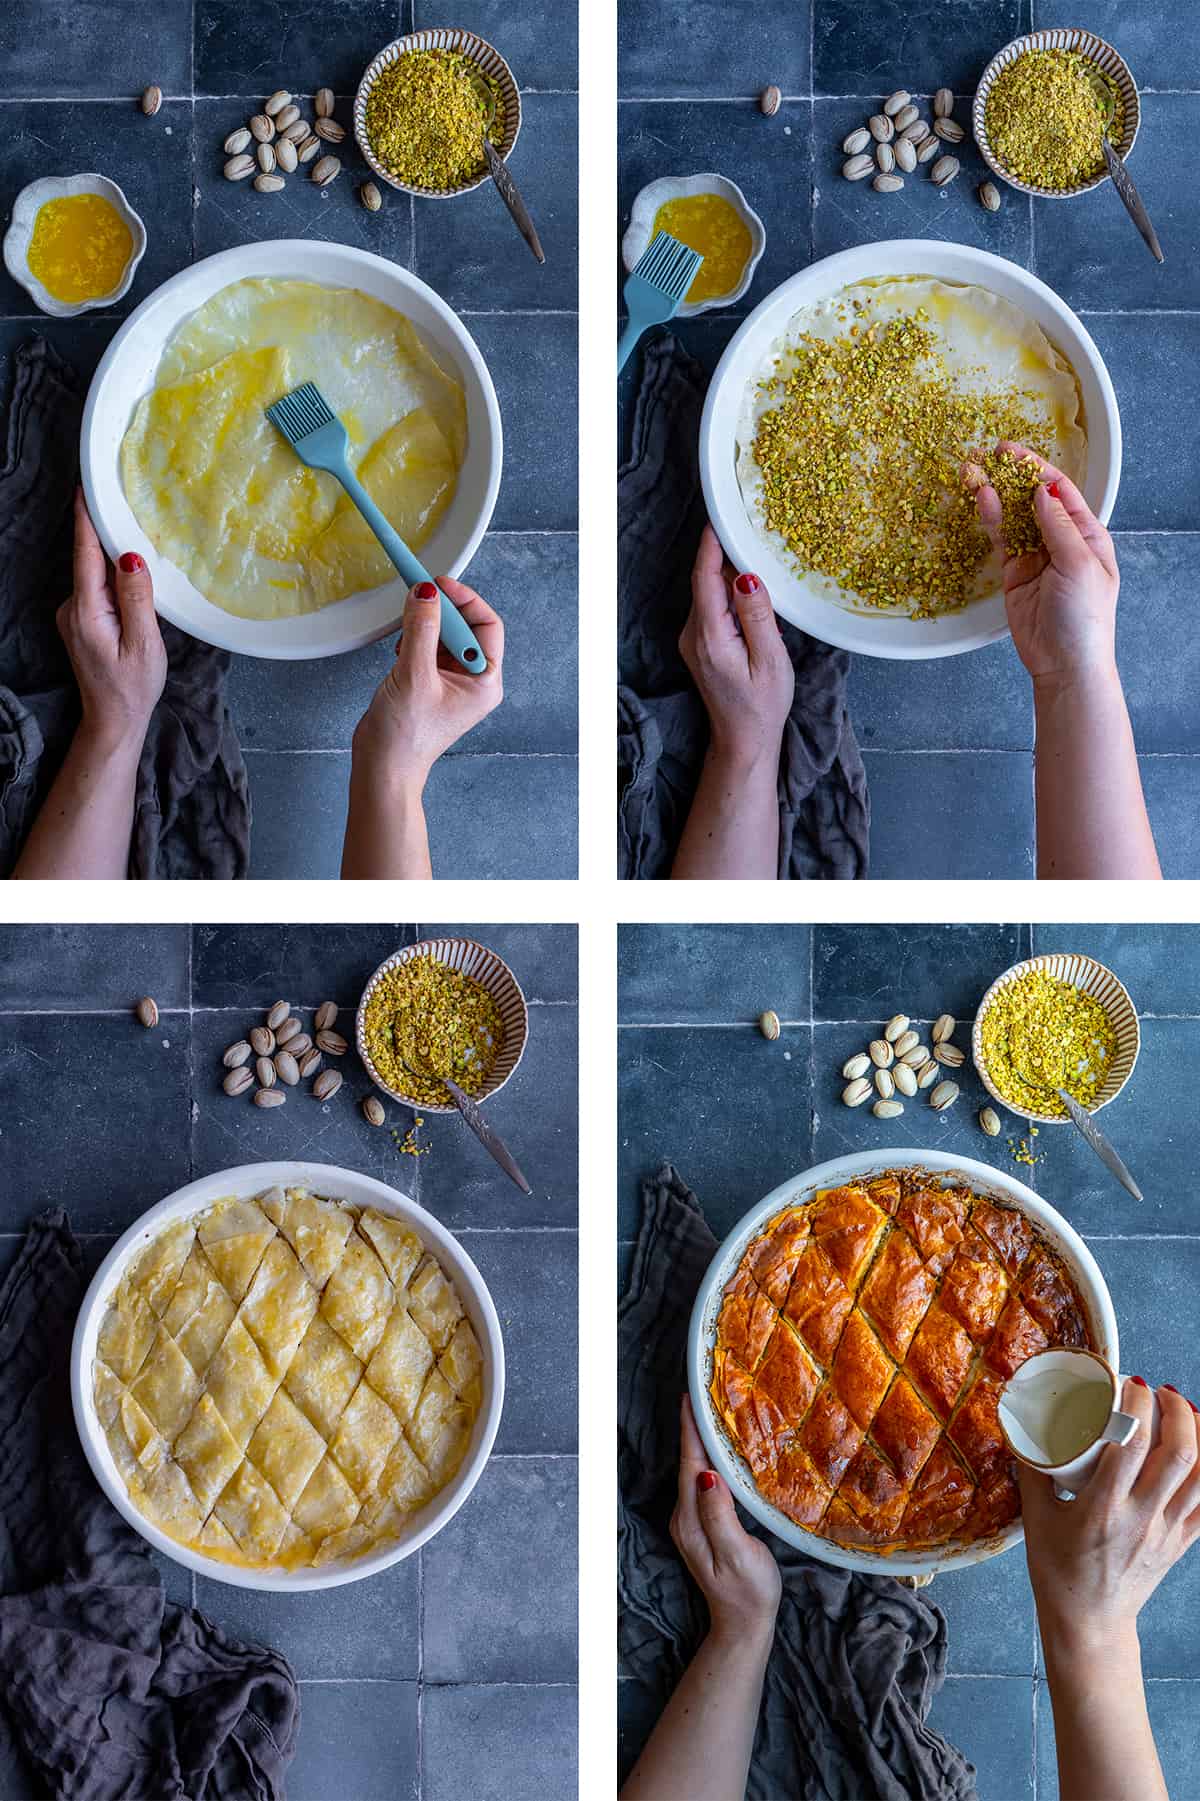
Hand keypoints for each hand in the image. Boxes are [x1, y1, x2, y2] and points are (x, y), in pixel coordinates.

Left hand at [59, 489, 166, 746]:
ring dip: (113, 558)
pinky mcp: (82, 621)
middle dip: (106, 533)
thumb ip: (137, 599)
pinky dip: (113, 579)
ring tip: (137, 536)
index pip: (85, 553)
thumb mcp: (143, 644)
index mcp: (87, 610)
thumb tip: (130, 557)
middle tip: (124, 501)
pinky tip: (132, 578)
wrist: (114, 720)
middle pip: (90, 559)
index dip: (85, 519)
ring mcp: (74, 615)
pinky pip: (97, 589)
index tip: (85, 487)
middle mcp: (73, 607)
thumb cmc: (133, 688)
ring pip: (95, 574)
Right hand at [353, 577, 503, 788]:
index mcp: (484, 682)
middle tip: (417, 597)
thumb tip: (426, 593)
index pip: (487, 625)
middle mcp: (474, 681)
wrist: (383, 767)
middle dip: (441, 612)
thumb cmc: (405, 737)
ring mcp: (452, 683)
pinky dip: (415, 640)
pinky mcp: (431, 683)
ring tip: (406, 635)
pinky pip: (429, 648)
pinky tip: (401, 650)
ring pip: (445, 636)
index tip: (439, 585)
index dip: (465, 600)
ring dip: (425, 626)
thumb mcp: (414, 675)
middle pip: (465, 627)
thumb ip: (421, 629)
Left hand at [670, 1395, 781, 1646]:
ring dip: (702, 1442)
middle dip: (695, 1428)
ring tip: (713, 1413)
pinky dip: (709, 1460)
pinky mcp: (704, 1525)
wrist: (743, 1625)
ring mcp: (692, 1521)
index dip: (690, 1429)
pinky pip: (703, 1482)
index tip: (690, 1397)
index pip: (689, 1463)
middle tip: (705, 1394)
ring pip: (695, 1470)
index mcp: (690, 1519)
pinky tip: (722, 1452)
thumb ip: (720, 1514)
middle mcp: (685, 1516)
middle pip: (688, 1462)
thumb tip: (708, 1474)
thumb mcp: (737, 1553)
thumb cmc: (747, 1591)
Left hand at [679, 525, 793, 768]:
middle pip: (706, 581)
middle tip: (750, 529)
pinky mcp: (701, 644)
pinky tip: (751, 592)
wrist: (743, 741)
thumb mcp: (770, 661)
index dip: (711, 544)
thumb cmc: (762, 707)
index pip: (704, 578)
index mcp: (710, 636)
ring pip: (709, 593)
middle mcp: (694, 635)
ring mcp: (694, 640)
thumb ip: (758, 616)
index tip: (721, 516)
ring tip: (756, 554)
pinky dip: (729, 594)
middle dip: (725, 554)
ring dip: (729, 575)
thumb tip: (746, 576)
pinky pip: (713, 608)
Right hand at [967, 442, 1119, 690]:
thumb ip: (1059, 527)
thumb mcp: (1079, 565)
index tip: (1014, 452)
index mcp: (1087, 535)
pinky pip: (1001, 540)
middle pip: (1034, 499)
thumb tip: (1041, 492)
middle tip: (990, 454)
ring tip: (974, 472)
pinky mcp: (1014, 573)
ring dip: (996, 494)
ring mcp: (1035, 556)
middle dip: (1013, 476)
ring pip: (1014, 517)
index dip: (1037, 469)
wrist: (1064, 663)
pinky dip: (991, 519)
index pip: (1061, 492)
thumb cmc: (1084, 617)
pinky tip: (981, 499)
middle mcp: (1061, 540)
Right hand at [1020, 1379, 1199, 1653]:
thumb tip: (1026, 1425)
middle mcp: (1141, 1519)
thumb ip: (1034, 1469)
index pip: (1130, 1446)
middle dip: (1177, 1413)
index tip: (1130, 1383)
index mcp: (1102, 1510)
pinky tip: (1199, 1446)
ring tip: (1183, 1412)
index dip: (1137, 1406)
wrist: (1088, 1621)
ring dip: (1199, 1435)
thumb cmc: (1057, 1570)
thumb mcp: (1036, 1517)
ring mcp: (1166, 1533)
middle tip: (1160, 1392)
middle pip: (1178, 1456)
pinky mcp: (1181, 1542)